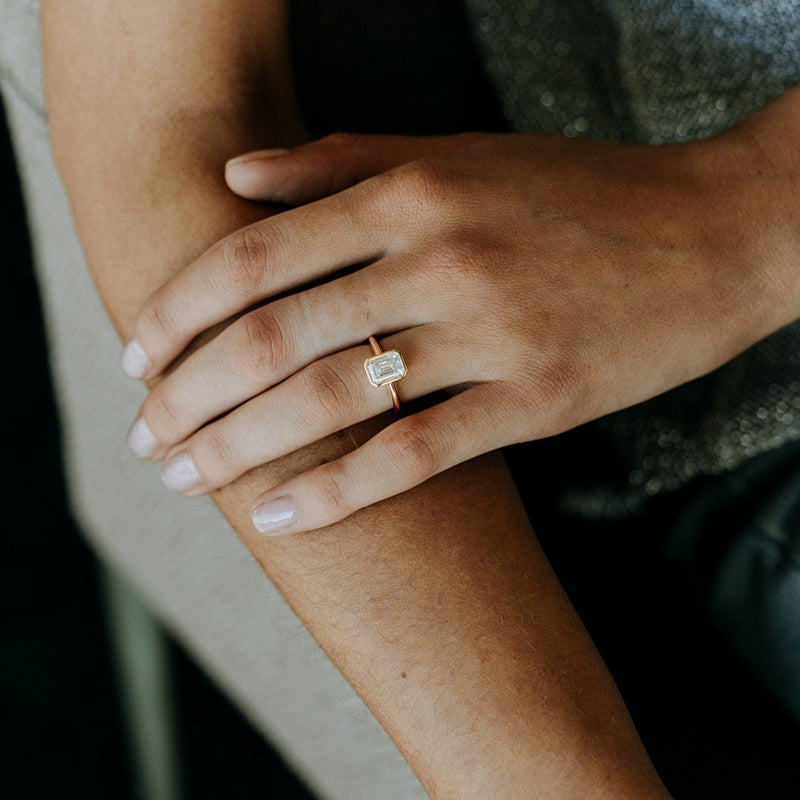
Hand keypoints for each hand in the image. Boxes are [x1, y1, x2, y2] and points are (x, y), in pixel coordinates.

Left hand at [122, 129, 784, 533]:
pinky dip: (340, 491)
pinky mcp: (536, 399)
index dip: (182, 309)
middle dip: (191, 393)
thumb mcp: (459, 155)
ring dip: (241, 446)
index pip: (257, 256)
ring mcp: (491, 332)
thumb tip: (238, 177)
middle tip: (146, 435)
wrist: (711, 233)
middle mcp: (441, 258)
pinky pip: (417, 454)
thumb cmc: (580, 192)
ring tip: (188, 476)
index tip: (140, 354)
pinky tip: (280, 516)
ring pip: (333, 399)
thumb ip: (343, 162)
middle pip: (275, 335)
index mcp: (414, 190)